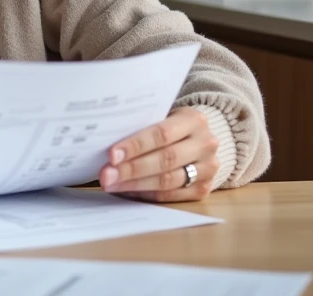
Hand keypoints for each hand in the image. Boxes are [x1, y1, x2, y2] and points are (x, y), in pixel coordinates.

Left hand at [99, 106, 219, 201]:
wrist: (199, 138)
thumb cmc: (169, 124)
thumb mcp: (162, 115)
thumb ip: (142, 125)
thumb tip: (104, 141)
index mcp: (194, 120)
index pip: (161, 134)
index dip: (135, 146)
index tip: (111, 155)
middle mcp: (205, 144)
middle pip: (165, 160)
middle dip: (131, 169)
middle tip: (106, 175)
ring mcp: (208, 169)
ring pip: (168, 181)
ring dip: (135, 184)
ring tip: (111, 184)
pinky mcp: (203, 189)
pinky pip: (171, 196)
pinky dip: (146, 194)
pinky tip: (126, 191)